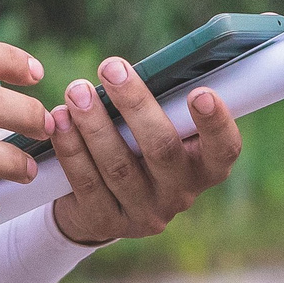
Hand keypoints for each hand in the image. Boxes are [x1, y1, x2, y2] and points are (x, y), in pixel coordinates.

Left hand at [46, 57, 242, 245]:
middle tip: (111, 68)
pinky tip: (59, 120)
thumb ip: (164, 103)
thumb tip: (146, 61)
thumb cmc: (140, 144)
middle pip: (161, 149)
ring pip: (117, 166)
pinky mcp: (107, 221)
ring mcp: (144, 213)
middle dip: (134, 104)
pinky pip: (87, 183)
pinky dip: (71, 148)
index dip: (216, 123)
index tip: (200, 92)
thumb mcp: (161, 128)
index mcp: (204, 167)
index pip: (224, 149)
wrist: (105, 203)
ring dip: (94, 123)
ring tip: (76, 90)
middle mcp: (180, 194)